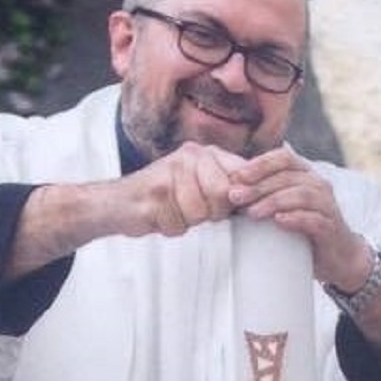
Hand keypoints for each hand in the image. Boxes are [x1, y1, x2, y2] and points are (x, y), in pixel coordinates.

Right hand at [117, 141, 246, 236]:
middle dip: (211, 212)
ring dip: (187, 221)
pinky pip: (178, 224)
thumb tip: (260, 199)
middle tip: (193, 209)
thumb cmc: (167, 196)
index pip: (241, 175)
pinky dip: (170, 227)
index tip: (235, 206)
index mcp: (205, 153)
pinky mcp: (154, 194)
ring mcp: (169, 173)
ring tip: (173, 211)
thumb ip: (229, 186)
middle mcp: (189, 157)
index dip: (242, 197)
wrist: (120, 202)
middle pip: (222, 195)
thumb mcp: (201, 184)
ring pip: (200, 213)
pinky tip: (159, 216)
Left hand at [227, 145, 371, 289]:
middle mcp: (318, 185)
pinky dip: (295, 218)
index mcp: (305, 175)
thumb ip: (264, 195)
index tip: (237, 176)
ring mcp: (327, 206)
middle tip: (235, 197)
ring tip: (252, 213)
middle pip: (287, 177)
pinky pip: (314, 219)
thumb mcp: (283, 206)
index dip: (260, 164)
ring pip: (300, 195)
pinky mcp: (331, 228)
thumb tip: (229, 190)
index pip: (283, 158)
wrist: (337, 257)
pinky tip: (279, 221)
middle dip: (258, 186)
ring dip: (273, 201)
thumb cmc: (303, 229)